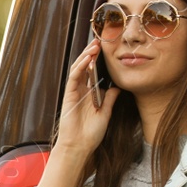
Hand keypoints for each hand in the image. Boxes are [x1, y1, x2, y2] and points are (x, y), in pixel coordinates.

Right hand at [56, 38, 119, 158]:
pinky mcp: (69, 95)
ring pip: (79, 69)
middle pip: (85, 67)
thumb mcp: (106, 114)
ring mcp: (74, 92)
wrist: (79, 146)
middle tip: (100, 40)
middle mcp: (81, 91)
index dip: (99, 61)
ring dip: (86, 56)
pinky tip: (87, 59)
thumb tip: (117, 87)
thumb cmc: (90, 134)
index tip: (107, 50)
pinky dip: (80, 67)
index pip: (94, 73)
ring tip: (95, 45)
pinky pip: (74, 78)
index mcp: (90, 94)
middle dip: (92, 53)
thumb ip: (110, 100)